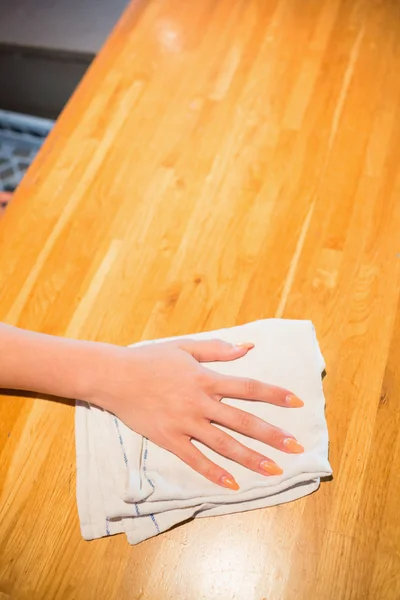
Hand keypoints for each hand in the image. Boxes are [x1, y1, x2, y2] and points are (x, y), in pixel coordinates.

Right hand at [83, 339, 304, 489]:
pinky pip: (195, 460)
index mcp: (206, 379)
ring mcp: (185, 423)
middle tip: (296, 447)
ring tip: (274, 470)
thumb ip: (217, 349)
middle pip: (243, 421)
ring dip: (251, 458)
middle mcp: (200, 403)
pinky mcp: (170, 439)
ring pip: (224, 444)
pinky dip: (214, 473)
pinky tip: (233, 484)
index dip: (274, 395)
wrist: (115, 376)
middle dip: (272, 434)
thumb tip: (248, 347)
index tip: (297, 403)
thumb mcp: (185, 348)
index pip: (248, 388)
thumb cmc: (150, 359)